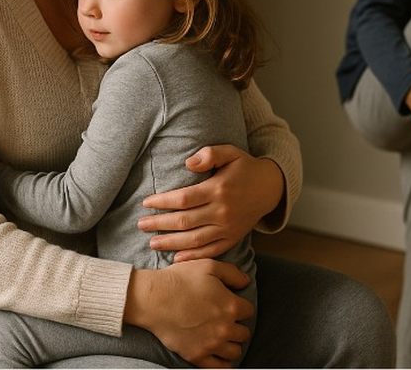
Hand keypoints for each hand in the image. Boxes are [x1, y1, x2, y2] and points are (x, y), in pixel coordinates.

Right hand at [125, 260, 252, 367]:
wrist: (153, 299)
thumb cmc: (180, 280)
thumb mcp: (209, 266)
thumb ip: (232, 273)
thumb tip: (246, 282)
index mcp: (230, 306)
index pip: (249, 311)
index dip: (241, 306)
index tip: (232, 304)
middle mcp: (224, 328)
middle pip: (244, 333)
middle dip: (238, 326)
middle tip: (226, 321)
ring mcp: (211, 344)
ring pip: (235, 352)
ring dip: (231, 344)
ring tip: (223, 337)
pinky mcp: (197, 356)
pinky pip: (219, 367)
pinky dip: (222, 362)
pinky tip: (218, 354)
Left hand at [138, 144, 282, 261]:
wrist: (270, 187)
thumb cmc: (245, 167)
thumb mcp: (230, 152)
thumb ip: (209, 154)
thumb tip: (188, 163)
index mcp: (218, 189)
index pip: (184, 199)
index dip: (163, 202)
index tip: (146, 203)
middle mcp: (222, 211)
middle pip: (185, 221)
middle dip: (160, 224)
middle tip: (141, 225)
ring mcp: (228, 228)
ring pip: (195, 239)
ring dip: (172, 243)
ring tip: (152, 243)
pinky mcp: (233, 238)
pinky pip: (211, 251)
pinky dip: (194, 256)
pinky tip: (176, 258)